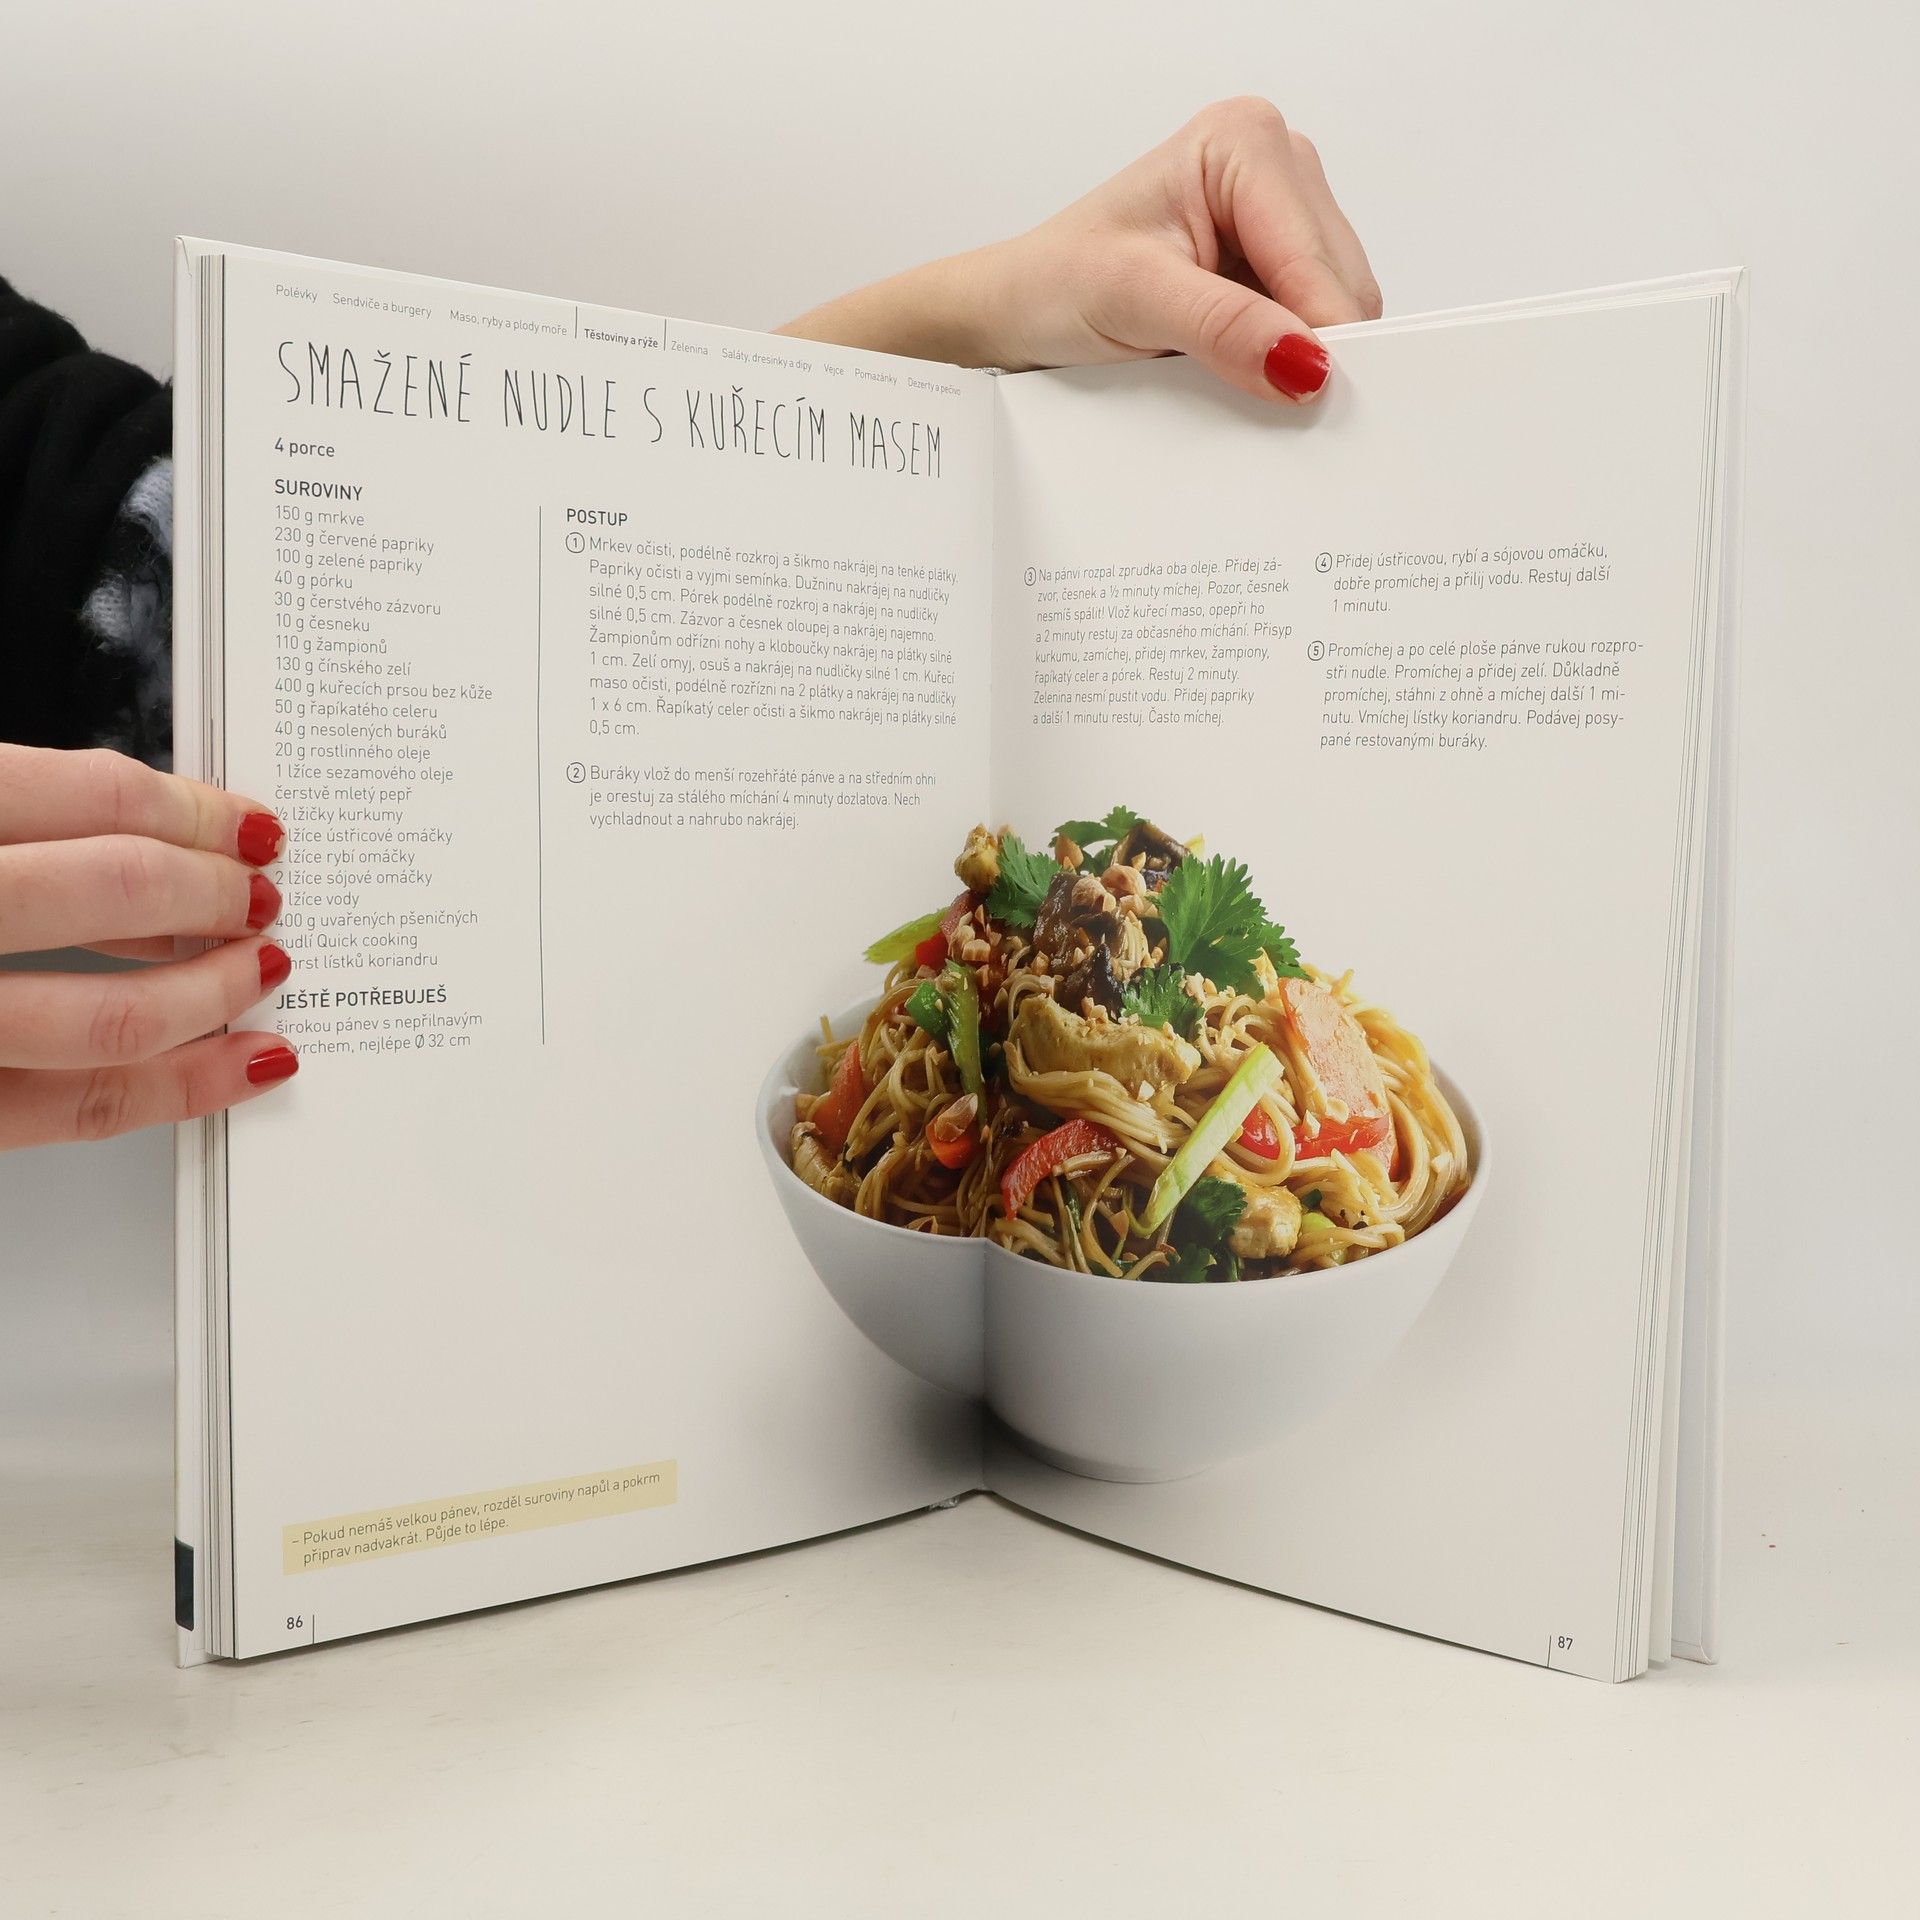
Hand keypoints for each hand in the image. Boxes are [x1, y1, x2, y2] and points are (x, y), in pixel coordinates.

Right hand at [0, 745, 297, 1149]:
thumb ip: (33, 824)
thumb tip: (154, 837)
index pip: (91, 797)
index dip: (194, 812)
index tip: (249, 828)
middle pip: (116, 891)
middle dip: (214, 894)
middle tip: (263, 899)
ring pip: (112, 1018)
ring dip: (213, 992)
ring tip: (262, 971)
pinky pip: (78, 1109)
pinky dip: (182, 1087)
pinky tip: (245, 1062)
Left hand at [779, 97, 1379, 402]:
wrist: (1017, 307)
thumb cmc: (1054, 283)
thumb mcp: (1135, 302)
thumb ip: (1225, 328)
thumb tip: (1305, 363)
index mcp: (1245, 141)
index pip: (1318, 259)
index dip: (1319, 334)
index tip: (1311, 398)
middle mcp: (1273, 165)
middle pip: (1341, 283)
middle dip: (1309, 345)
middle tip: (1254, 391)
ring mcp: (1279, 215)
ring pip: (1335, 308)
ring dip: (1296, 354)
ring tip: (1226, 368)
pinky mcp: (1273, 262)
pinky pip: (1312, 323)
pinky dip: (1285, 357)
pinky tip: (1240, 365)